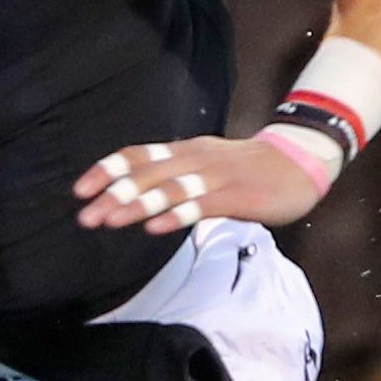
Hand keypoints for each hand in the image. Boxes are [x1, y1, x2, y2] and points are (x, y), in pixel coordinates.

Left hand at [74, 133, 326, 232]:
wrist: (299, 162)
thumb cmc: (247, 170)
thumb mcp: (206, 165)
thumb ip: (174, 177)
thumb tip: (136, 195)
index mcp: (185, 151)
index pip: (138, 155)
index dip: (108, 170)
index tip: (80, 189)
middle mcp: (195, 159)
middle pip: (146, 173)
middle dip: (112, 194)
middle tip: (84, 216)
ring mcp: (216, 177)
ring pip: (169, 189)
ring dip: (137, 205)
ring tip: (109, 221)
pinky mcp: (236, 196)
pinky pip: (201, 206)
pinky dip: (175, 216)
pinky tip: (154, 228)